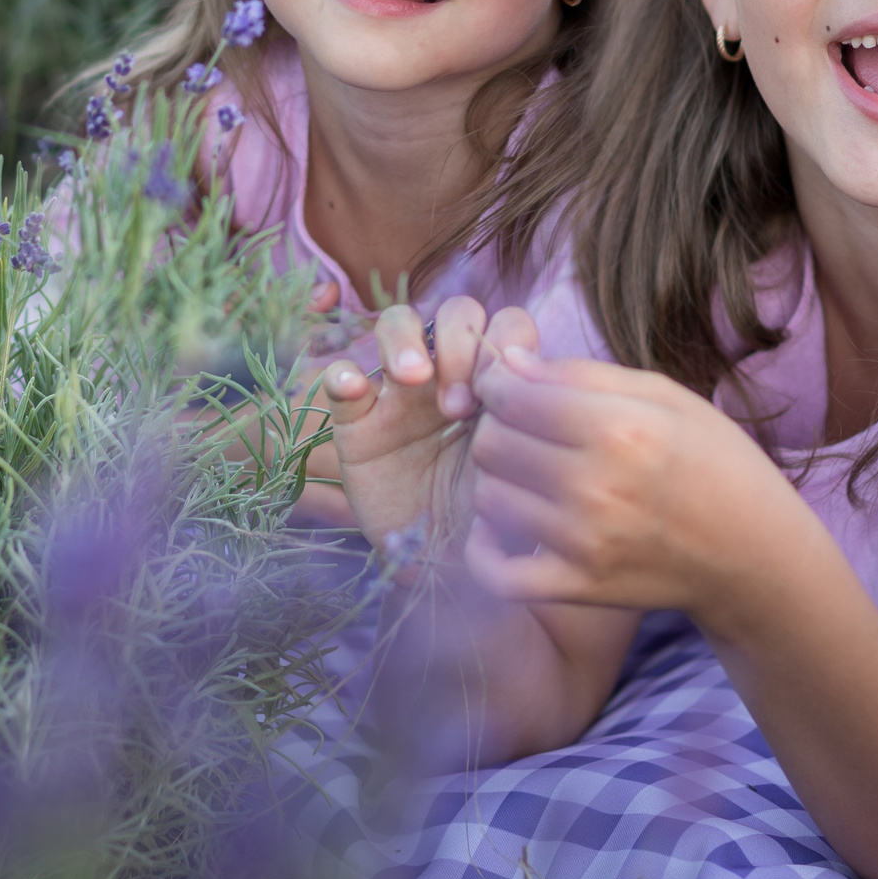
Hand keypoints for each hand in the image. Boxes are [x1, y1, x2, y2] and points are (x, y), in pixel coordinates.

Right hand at [319, 297, 522, 551]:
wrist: (445, 566)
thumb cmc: (492, 515)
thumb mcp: (521, 475)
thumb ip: (531, 432)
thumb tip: (538, 387)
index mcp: (498, 381)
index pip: (507, 325)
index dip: (504, 347)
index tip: (501, 400)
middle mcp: (450, 374)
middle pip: (455, 313)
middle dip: (460, 343)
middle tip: (458, 405)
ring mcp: (400, 393)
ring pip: (397, 323)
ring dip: (404, 340)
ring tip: (411, 378)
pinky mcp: (356, 422)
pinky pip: (339, 379)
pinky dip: (343, 376)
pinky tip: (355, 389)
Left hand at [464, 344, 802, 621]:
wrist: (755, 556)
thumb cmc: (715, 463)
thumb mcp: (667, 397)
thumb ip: (583, 374)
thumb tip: (509, 361)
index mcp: (620, 429)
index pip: (512, 397)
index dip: (498, 384)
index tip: (509, 386)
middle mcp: (597, 487)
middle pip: (491, 444)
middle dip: (496, 428)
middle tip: (522, 430)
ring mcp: (585, 544)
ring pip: (488, 498)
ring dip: (498, 481)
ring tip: (529, 475)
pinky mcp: (579, 588)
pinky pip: (495, 572)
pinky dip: (485, 550)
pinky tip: (502, 530)